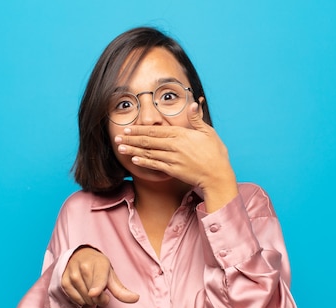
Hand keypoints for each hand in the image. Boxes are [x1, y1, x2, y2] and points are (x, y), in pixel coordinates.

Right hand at [61, 247, 138, 306]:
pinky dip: (80, 300)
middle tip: (100, 291)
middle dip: (99, 299)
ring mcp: (72, 273)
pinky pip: (74, 299)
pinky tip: (83, 292)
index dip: (97, 287)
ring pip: (84, 298)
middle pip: (93, 295)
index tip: (94, 293)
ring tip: (91, 290)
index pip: (99, 278)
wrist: (80, 256)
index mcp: (100, 264)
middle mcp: (84, 266)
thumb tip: (136, 298)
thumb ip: (122, 290)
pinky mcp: (64, 280)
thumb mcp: (111, 276)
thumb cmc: (99, 268)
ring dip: (90, 300)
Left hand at [114, 102, 237, 210]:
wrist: (217, 175)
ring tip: (120, 148)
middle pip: (149, 141)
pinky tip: (134, 159)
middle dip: (132, 139)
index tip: (128, 128)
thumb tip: (193, 104)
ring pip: (149, 153)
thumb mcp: (208, 132)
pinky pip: (155, 165)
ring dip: (133, 150)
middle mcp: (175, 146)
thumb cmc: (215, 153)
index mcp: (182, 134)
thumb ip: (197, 119)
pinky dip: (144, 162)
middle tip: (118, 137)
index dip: (140, 129)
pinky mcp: (173, 170)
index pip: (156, 130)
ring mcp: (173, 159)